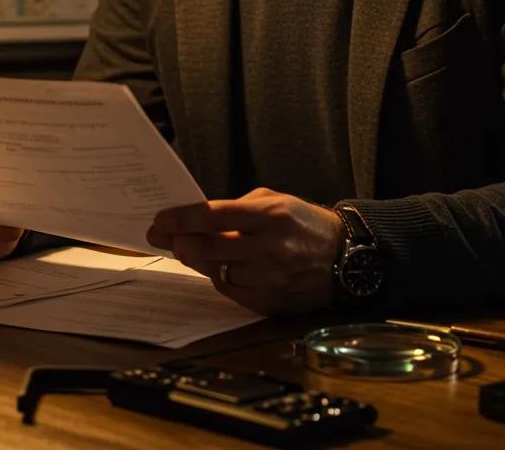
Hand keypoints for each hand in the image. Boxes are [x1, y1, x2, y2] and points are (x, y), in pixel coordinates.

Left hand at [147, 187, 344, 314]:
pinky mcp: (270, 302)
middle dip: (180, 241)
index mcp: (270, 216)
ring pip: (216, 270)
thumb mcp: (274, 201)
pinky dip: (218, 276)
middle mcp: (270, 248)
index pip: (213, 216)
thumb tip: (195, 220)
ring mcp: (270, 279)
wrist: (344, 257)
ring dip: (197, 259)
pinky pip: (229, 290)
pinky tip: (216, 264)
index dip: (181, 219)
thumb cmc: (303, 222)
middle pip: (208, 247)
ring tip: (188, 247)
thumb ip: (236, 208)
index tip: (160, 220)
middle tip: (163, 236)